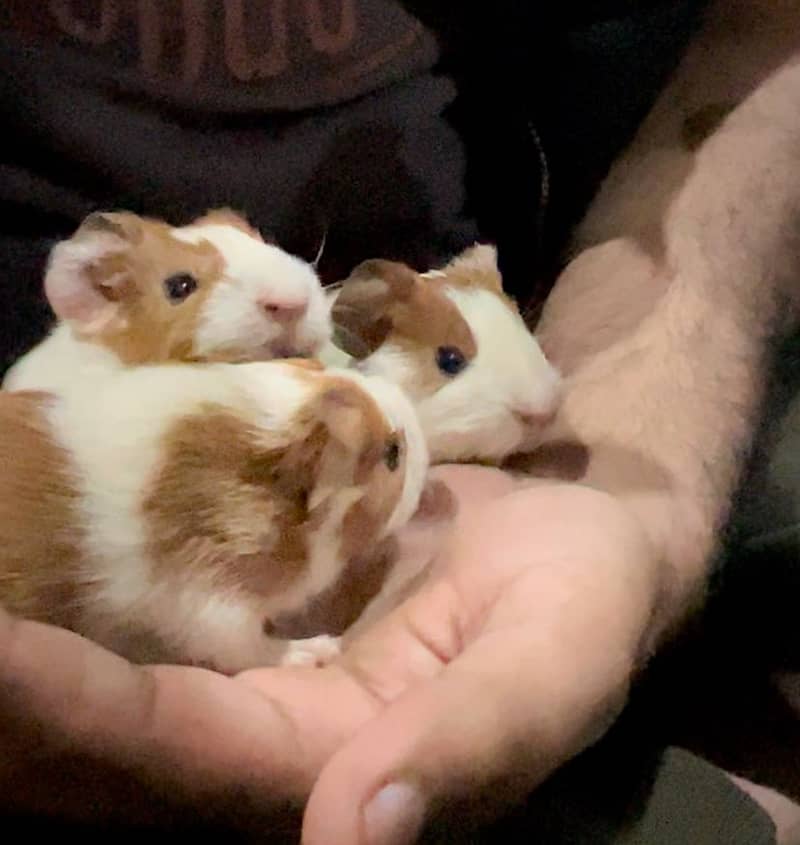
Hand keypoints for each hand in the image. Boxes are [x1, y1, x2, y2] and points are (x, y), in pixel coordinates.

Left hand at [0, 465, 660, 842]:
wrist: (584, 527)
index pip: (188, 762)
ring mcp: (275, 656)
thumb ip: (476, 744)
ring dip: (42, 651)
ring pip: (135, 671)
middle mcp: (287, 733)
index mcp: (345, 769)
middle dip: (26, 700)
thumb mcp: (556, 662)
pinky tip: (43, 550)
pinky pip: (174, 599)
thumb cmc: (587, 594)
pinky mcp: (278, 592)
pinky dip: (101, 587)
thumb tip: (357, 837)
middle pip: (128, 736)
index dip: (79, 724)